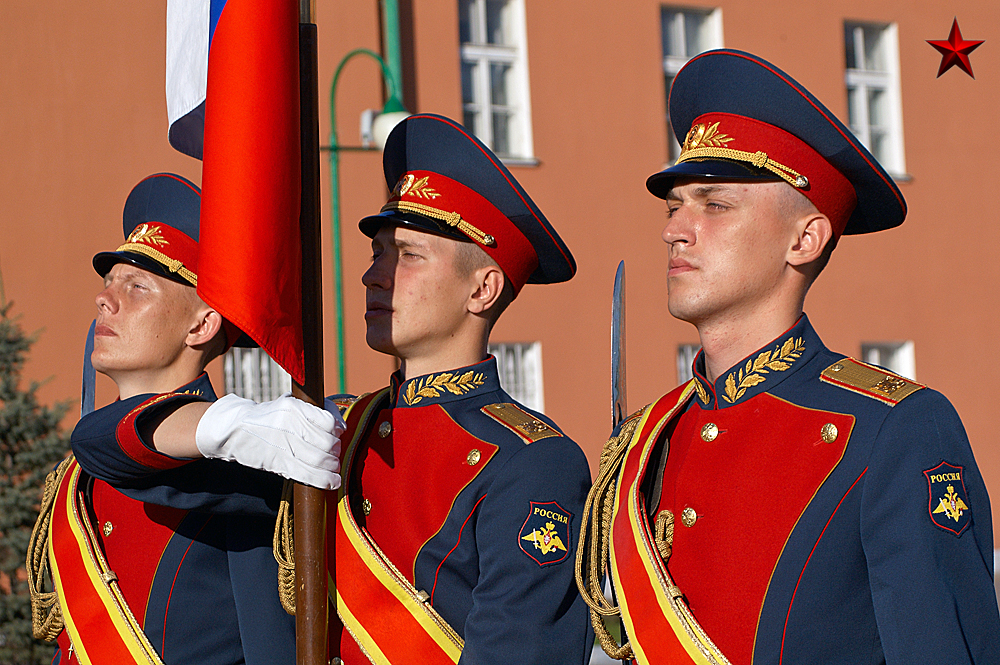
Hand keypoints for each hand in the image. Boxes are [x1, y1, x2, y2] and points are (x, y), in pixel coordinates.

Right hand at [195, 393, 345, 488]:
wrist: (234, 430)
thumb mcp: (288, 405)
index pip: (328, 421)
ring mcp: (284, 445)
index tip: (338, 433)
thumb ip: (313, 412)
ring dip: (332, 466)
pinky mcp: (278, 463)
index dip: (338, 429)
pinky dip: (325, 480)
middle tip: (334, 453)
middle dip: (335, 450)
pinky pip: (308, 474)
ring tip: (333, 467)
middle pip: (327, 442)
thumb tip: (340, 426)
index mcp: (294, 407)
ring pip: (320, 459)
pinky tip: (332, 482)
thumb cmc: (267, 417)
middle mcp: (290, 425)